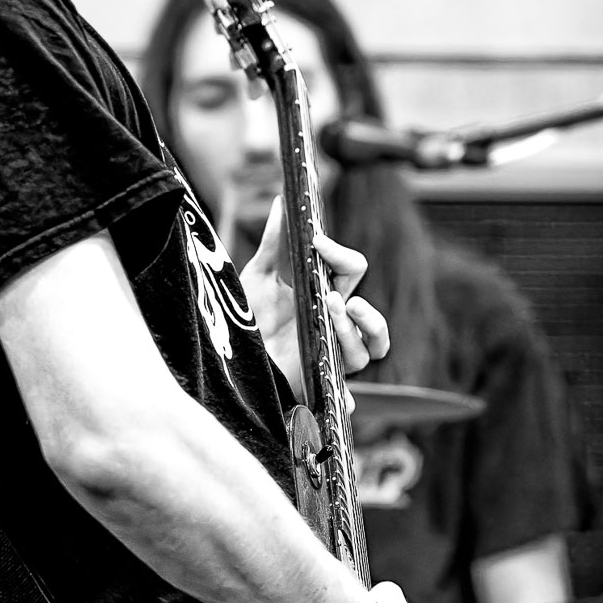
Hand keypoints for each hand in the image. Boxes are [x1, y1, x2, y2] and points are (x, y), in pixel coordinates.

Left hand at [240, 197, 388, 400]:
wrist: (228, 359)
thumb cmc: (249, 318)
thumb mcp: (258, 277)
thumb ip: (275, 242)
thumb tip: (282, 200)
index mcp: (325, 297)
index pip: (352, 272)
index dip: (340, 255)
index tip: (316, 241)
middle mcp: (334, 330)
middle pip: (374, 323)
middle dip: (363, 311)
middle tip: (337, 300)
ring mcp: (328, 360)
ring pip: (365, 354)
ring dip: (354, 337)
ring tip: (332, 322)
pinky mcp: (315, 388)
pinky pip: (344, 402)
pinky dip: (348, 401)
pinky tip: (344, 399)